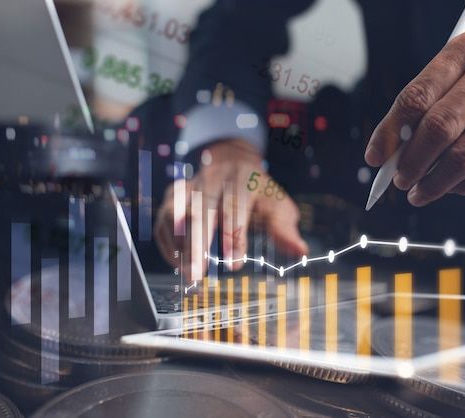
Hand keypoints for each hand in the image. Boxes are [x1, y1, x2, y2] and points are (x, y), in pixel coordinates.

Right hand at [154, 139, 307, 280]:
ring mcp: (191, 184)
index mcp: (243, 178)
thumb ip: (285, 229)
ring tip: (187, 272)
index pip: (235, 207)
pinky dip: (167, 241)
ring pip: (177, 212)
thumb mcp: (277, 205)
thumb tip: (301, 251)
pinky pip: (164, 217)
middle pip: (201, 210)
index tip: (235, 264)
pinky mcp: (174, 193)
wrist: (232, 162)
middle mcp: (213, 178)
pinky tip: (177, 262)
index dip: (234, 236)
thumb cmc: (257, 192)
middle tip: (199, 274)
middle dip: (198, 244)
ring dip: (179, 244)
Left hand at [365, 30, 464, 205]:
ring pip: (464, 157)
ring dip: (433, 183)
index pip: (417, 96)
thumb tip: (390, 152)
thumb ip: (426, 105)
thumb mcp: (461, 75)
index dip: (389, 132)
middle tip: (398, 180)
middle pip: (439, 128)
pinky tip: (451, 188)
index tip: (375, 157)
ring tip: (418, 192)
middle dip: (410, 162)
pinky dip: (463, 188)